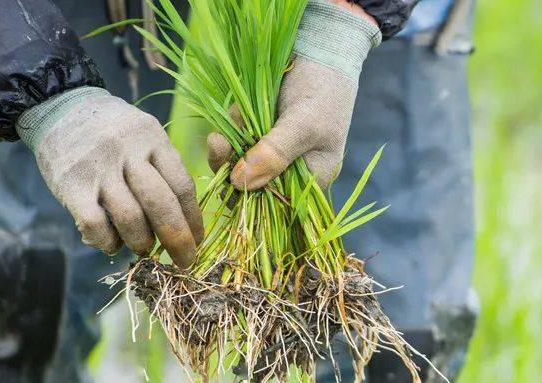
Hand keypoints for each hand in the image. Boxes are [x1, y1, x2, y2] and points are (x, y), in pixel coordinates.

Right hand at [17, 87, 202, 266]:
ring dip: (142, 243)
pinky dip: (108, 242)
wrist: (60, 108)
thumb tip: (184, 216)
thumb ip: (164, 167)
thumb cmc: (113, 130)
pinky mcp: (71, 185)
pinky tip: (112, 243)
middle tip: (184, 260)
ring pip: (130, 219)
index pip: (182, 186)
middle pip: (161, 205)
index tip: (198, 240)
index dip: (193, 219)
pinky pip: (96, 225)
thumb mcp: (146, 133)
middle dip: (177, 240)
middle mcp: (128, 152)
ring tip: (145, 248)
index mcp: (153, 139)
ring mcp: (98, 169)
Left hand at [206, 0, 381, 189]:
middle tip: (218, 144)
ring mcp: (275, 149)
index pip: (275, 202)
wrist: (320, 48)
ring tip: (220, 132)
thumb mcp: (301, 125)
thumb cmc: (324, 89)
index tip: (228, 178)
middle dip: (232, 168)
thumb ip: (273, 156)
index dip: (249, 196)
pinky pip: (238, 140)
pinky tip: (231, 116)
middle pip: (254, 185)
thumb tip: (239, 184)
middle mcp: (293, 168)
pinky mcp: (261, 131)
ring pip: (241, 163)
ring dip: (228, 148)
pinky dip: (231, 130)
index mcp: (313, 177)